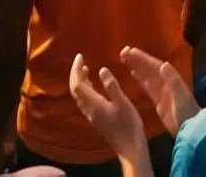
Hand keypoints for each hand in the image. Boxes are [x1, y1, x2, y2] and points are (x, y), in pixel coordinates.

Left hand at [68, 55, 154, 171]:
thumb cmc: (129, 125)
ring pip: (79, 96)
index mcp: (94, 104)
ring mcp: (92, 116)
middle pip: (75, 90)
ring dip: (79, 81)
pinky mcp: (96, 119)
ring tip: (85, 68)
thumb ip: (112, 86)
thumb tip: (101, 69)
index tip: (80, 56)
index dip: (76, 69)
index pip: (77, 84)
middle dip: (75, 73)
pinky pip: (85, 100)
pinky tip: (93, 85)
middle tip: (80, 60)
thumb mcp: (123, 103)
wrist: (129, 148)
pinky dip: (85, 89)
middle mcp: (89, 110)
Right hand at [117, 46, 197, 134]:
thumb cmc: (187, 114)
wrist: (192, 130)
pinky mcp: (159, 101)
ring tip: (124, 59)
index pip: (155, 66)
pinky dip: (140, 79)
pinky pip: (147, 86)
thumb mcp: (181, 97)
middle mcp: (166, 83)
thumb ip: (173, 81)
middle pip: (150, 68)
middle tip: (123, 52)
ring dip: (137, 67)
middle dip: (137, 60)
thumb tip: (163, 64)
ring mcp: (163, 92)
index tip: (131, 51)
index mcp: (171, 80)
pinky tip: (132, 74)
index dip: (143, 58)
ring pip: (147, 75)